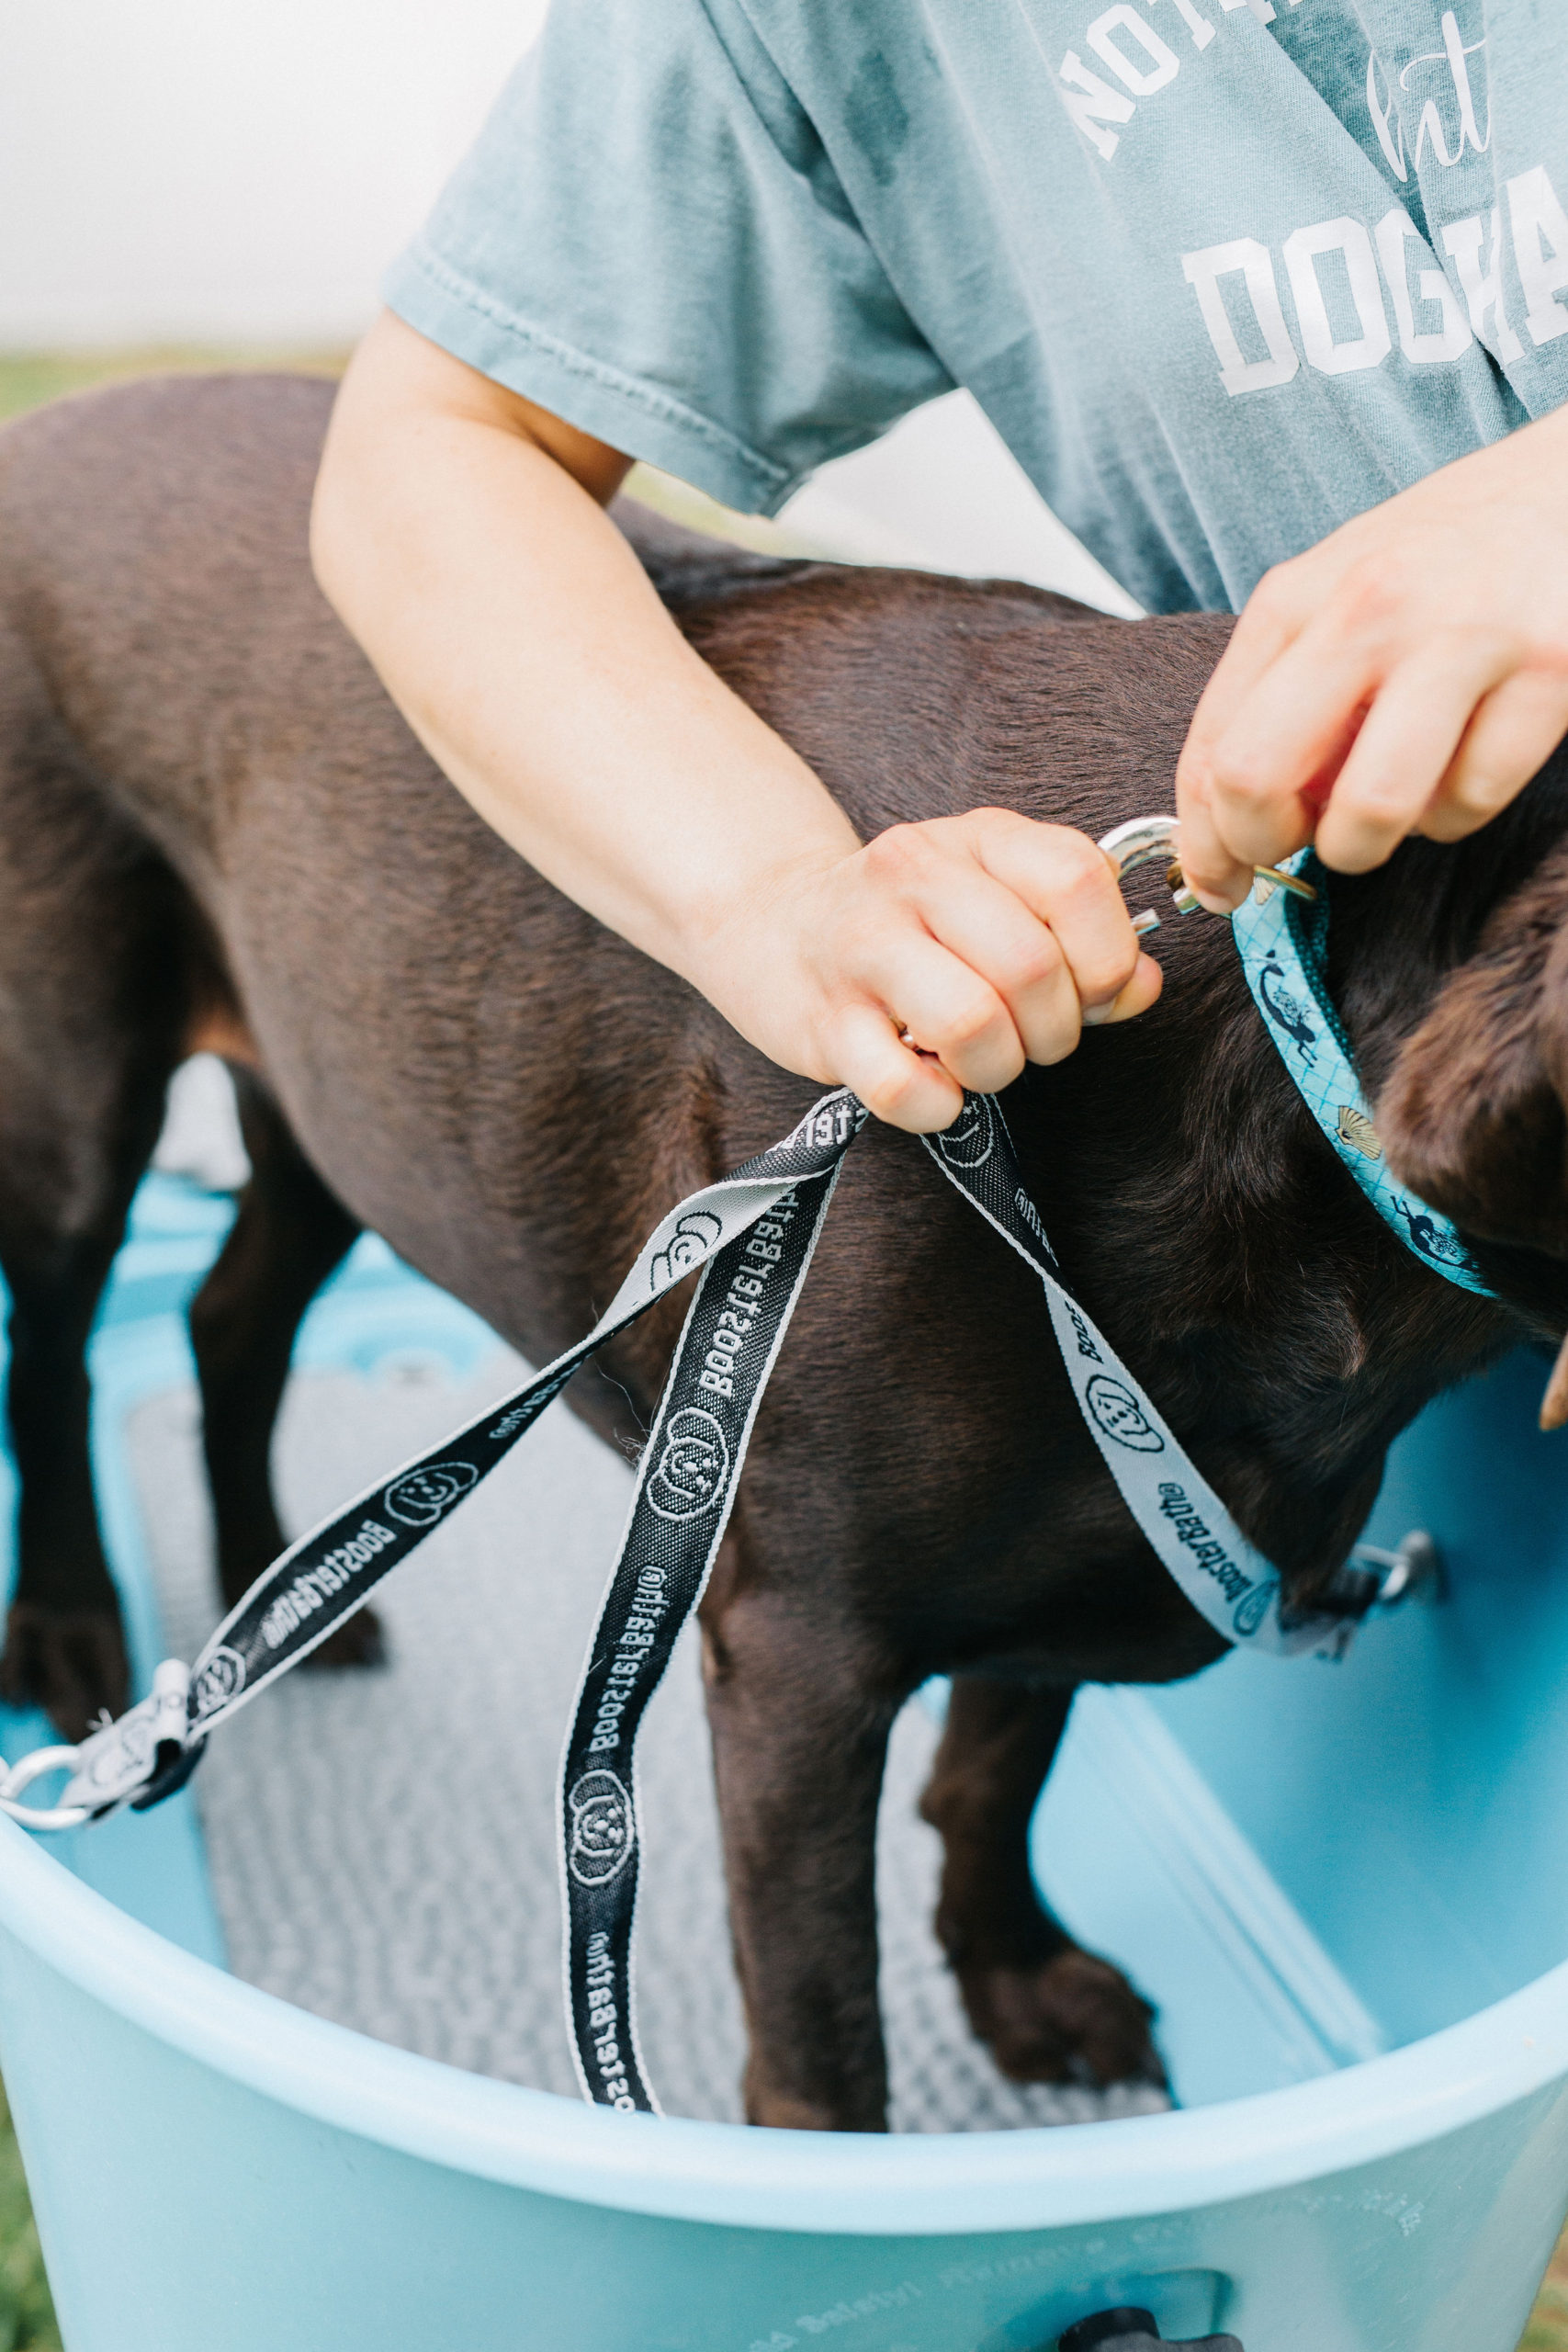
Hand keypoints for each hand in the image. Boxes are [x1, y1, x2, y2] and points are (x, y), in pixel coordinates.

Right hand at [694, 810, 1161, 1131]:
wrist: (773, 923)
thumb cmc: (911, 924)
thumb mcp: (1001, 901)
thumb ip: (1084, 942)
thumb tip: (1143, 986)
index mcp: (979, 840)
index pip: (1077, 881)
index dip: (1106, 957)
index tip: (1090, 993)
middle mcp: (915, 876)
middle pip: (1030, 965)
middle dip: (1054, 1030)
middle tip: (1031, 1040)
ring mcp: (861, 947)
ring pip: (970, 1023)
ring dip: (997, 1068)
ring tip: (980, 1061)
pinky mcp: (822, 1021)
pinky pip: (903, 1087)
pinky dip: (936, 1106)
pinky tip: (931, 1087)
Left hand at [1175, 406, 1567, 909]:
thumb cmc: (1447, 555)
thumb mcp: (1340, 595)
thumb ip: (1285, 693)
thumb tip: (1243, 825)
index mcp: (1298, 596)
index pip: (1212, 748)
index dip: (1203, 844)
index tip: (1218, 883)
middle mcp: (1368, 609)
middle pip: (1257, 778)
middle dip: (1263, 849)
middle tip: (1295, 854)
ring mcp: (1460, 639)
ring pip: (1370, 810)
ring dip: (1367, 845)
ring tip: (1389, 809)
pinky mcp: (1549, 672)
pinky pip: (1470, 801)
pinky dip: (1455, 812)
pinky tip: (1461, 765)